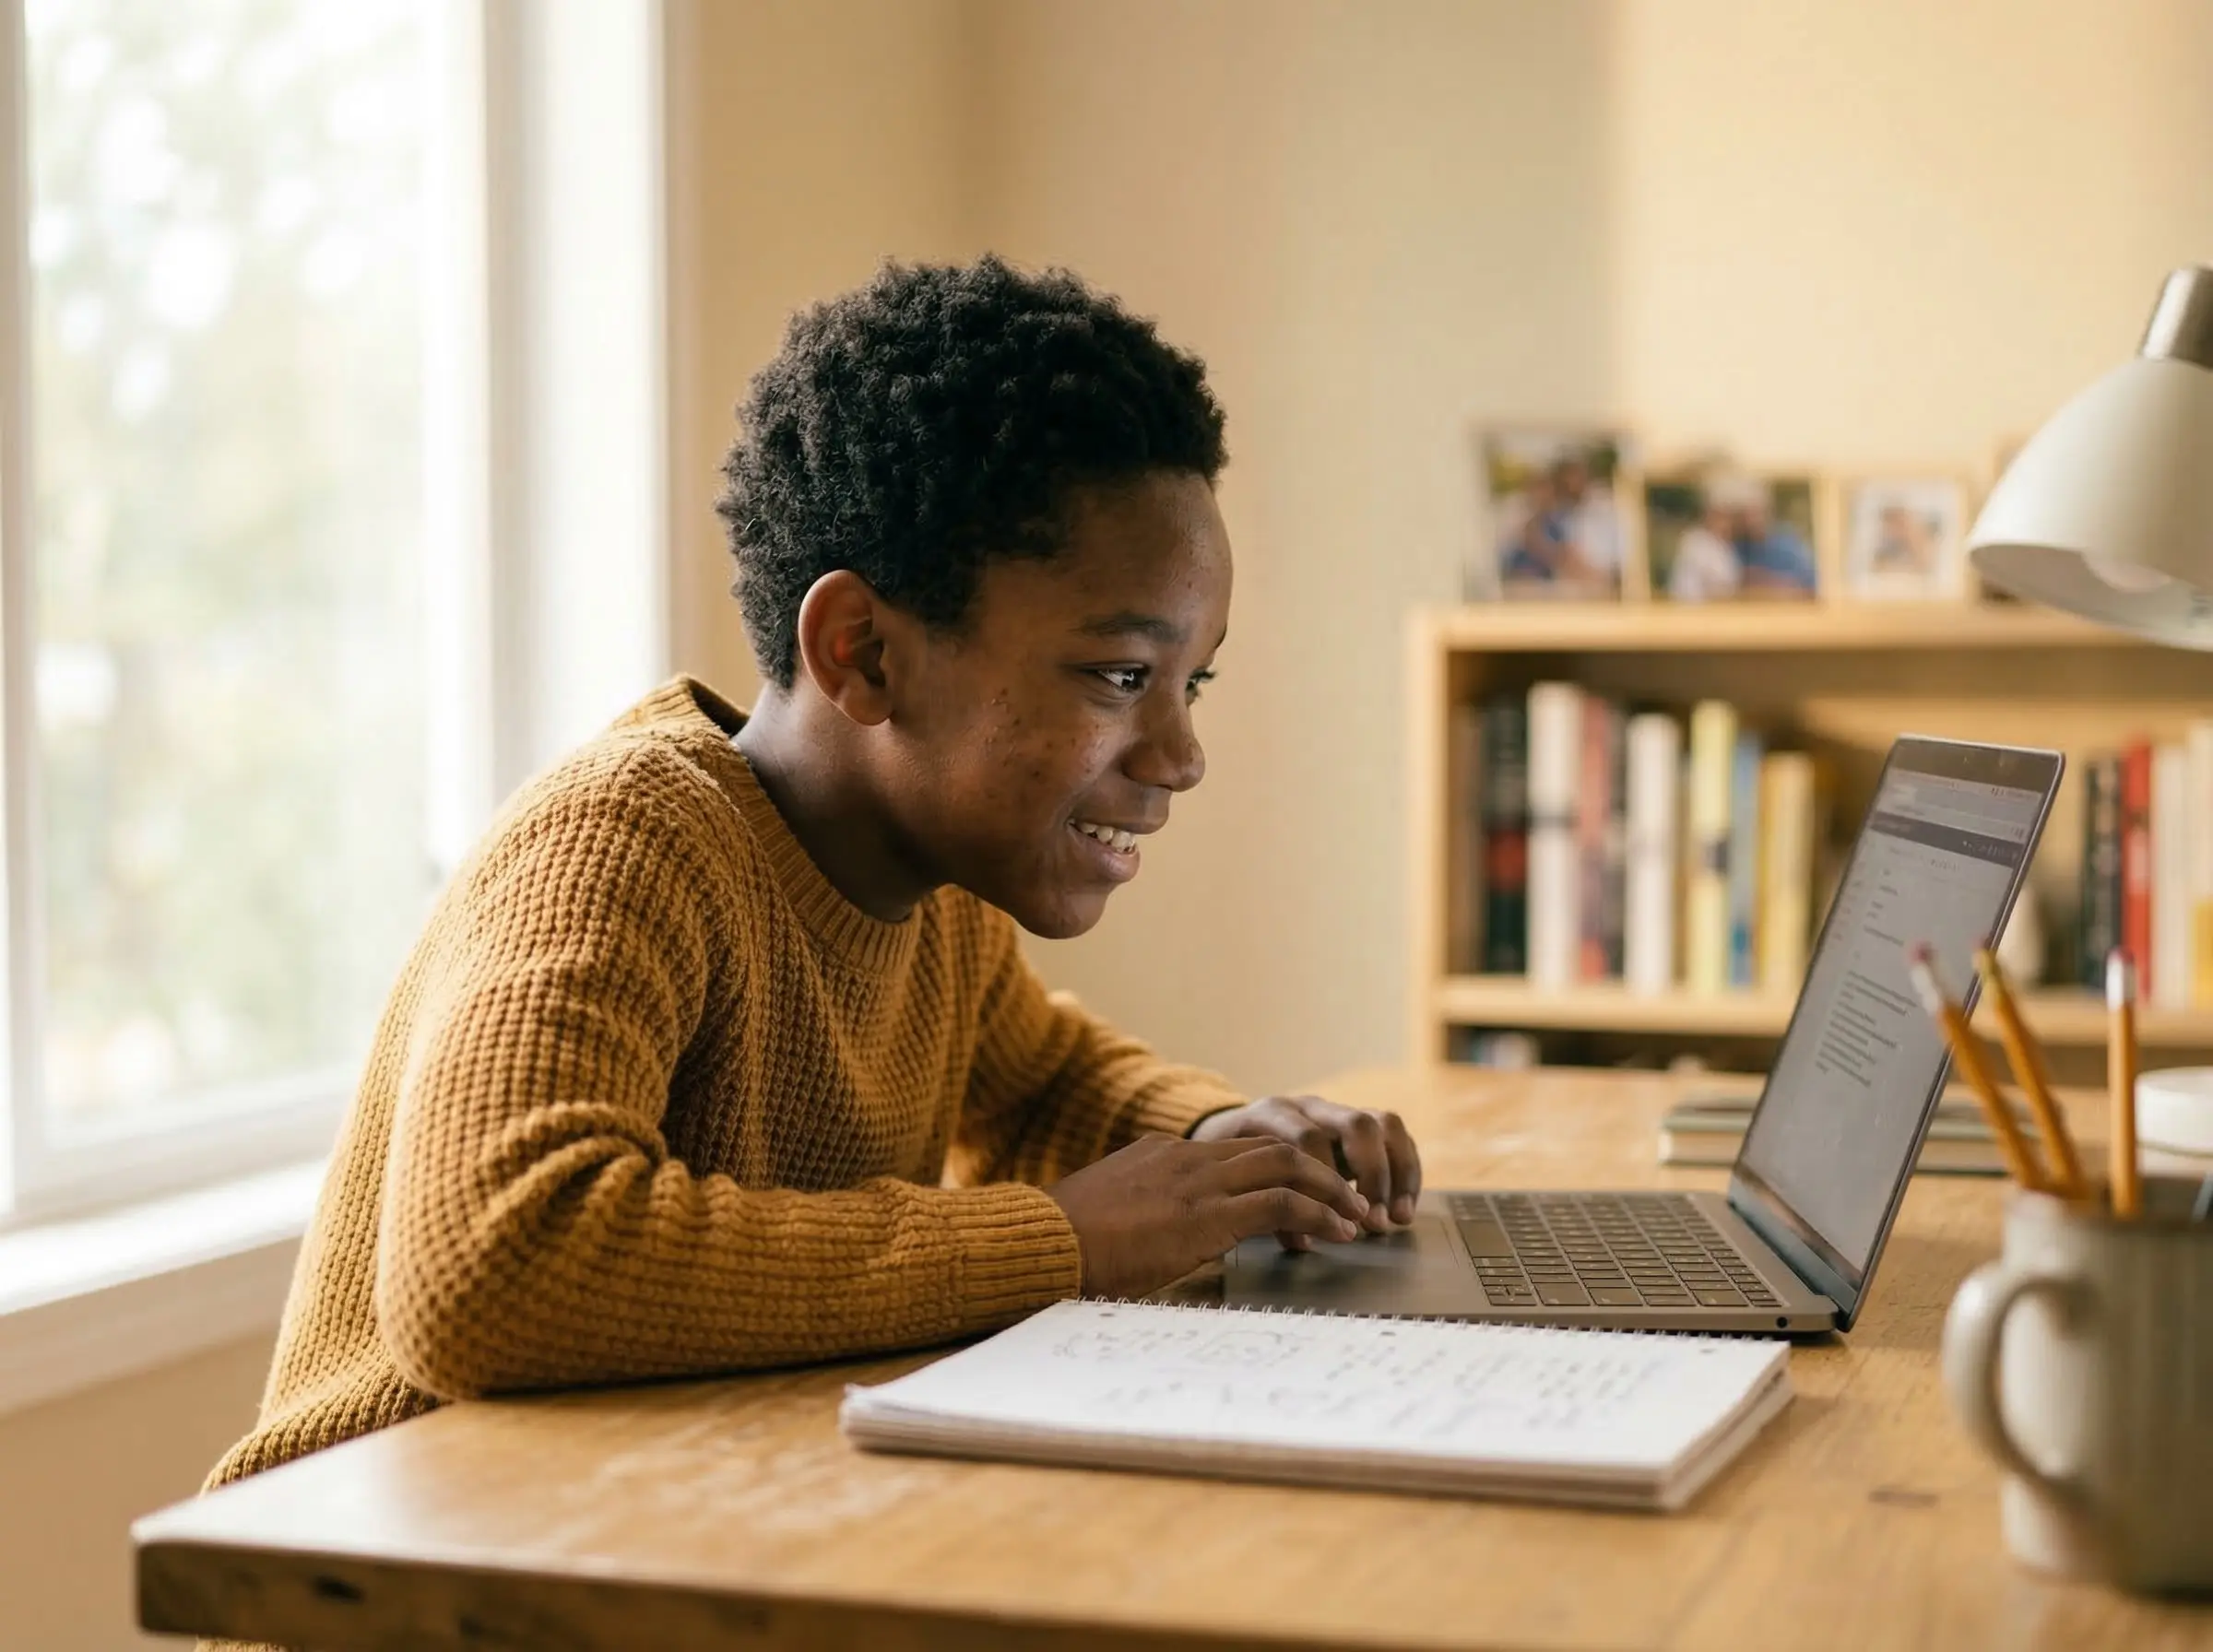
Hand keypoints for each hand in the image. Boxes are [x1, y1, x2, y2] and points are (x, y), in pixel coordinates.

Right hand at [1045, 1135, 1370, 1297]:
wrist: (1041, 1241)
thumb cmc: (1063, 1241)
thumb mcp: (1108, 1213)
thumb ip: (1141, 1211)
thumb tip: (1158, 1236)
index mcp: (1161, 1153)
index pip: (1236, 1151)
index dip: (1278, 1171)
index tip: (1302, 1192)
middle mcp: (1186, 1157)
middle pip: (1272, 1147)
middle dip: (1320, 1171)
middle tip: (1352, 1197)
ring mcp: (1197, 1182)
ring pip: (1287, 1165)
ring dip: (1331, 1189)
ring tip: (1359, 1215)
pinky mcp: (1206, 1214)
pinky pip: (1280, 1204)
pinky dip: (1316, 1215)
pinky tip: (1338, 1232)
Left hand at [1189, 1095, 1421, 1239]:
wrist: (1229, 1134)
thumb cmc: (1231, 1168)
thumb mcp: (1235, 1181)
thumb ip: (1264, 1206)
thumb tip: (1303, 1240)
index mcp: (1272, 1114)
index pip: (1307, 1138)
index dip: (1322, 1181)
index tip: (1333, 1223)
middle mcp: (1309, 1106)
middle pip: (1356, 1124)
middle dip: (1372, 1175)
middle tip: (1373, 1222)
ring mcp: (1337, 1111)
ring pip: (1382, 1124)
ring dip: (1397, 1173)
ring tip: (1398, 1218)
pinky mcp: (1358, 1124)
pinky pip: (1395, 1136)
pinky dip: (1406, 1171)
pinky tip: (1405, 1207)